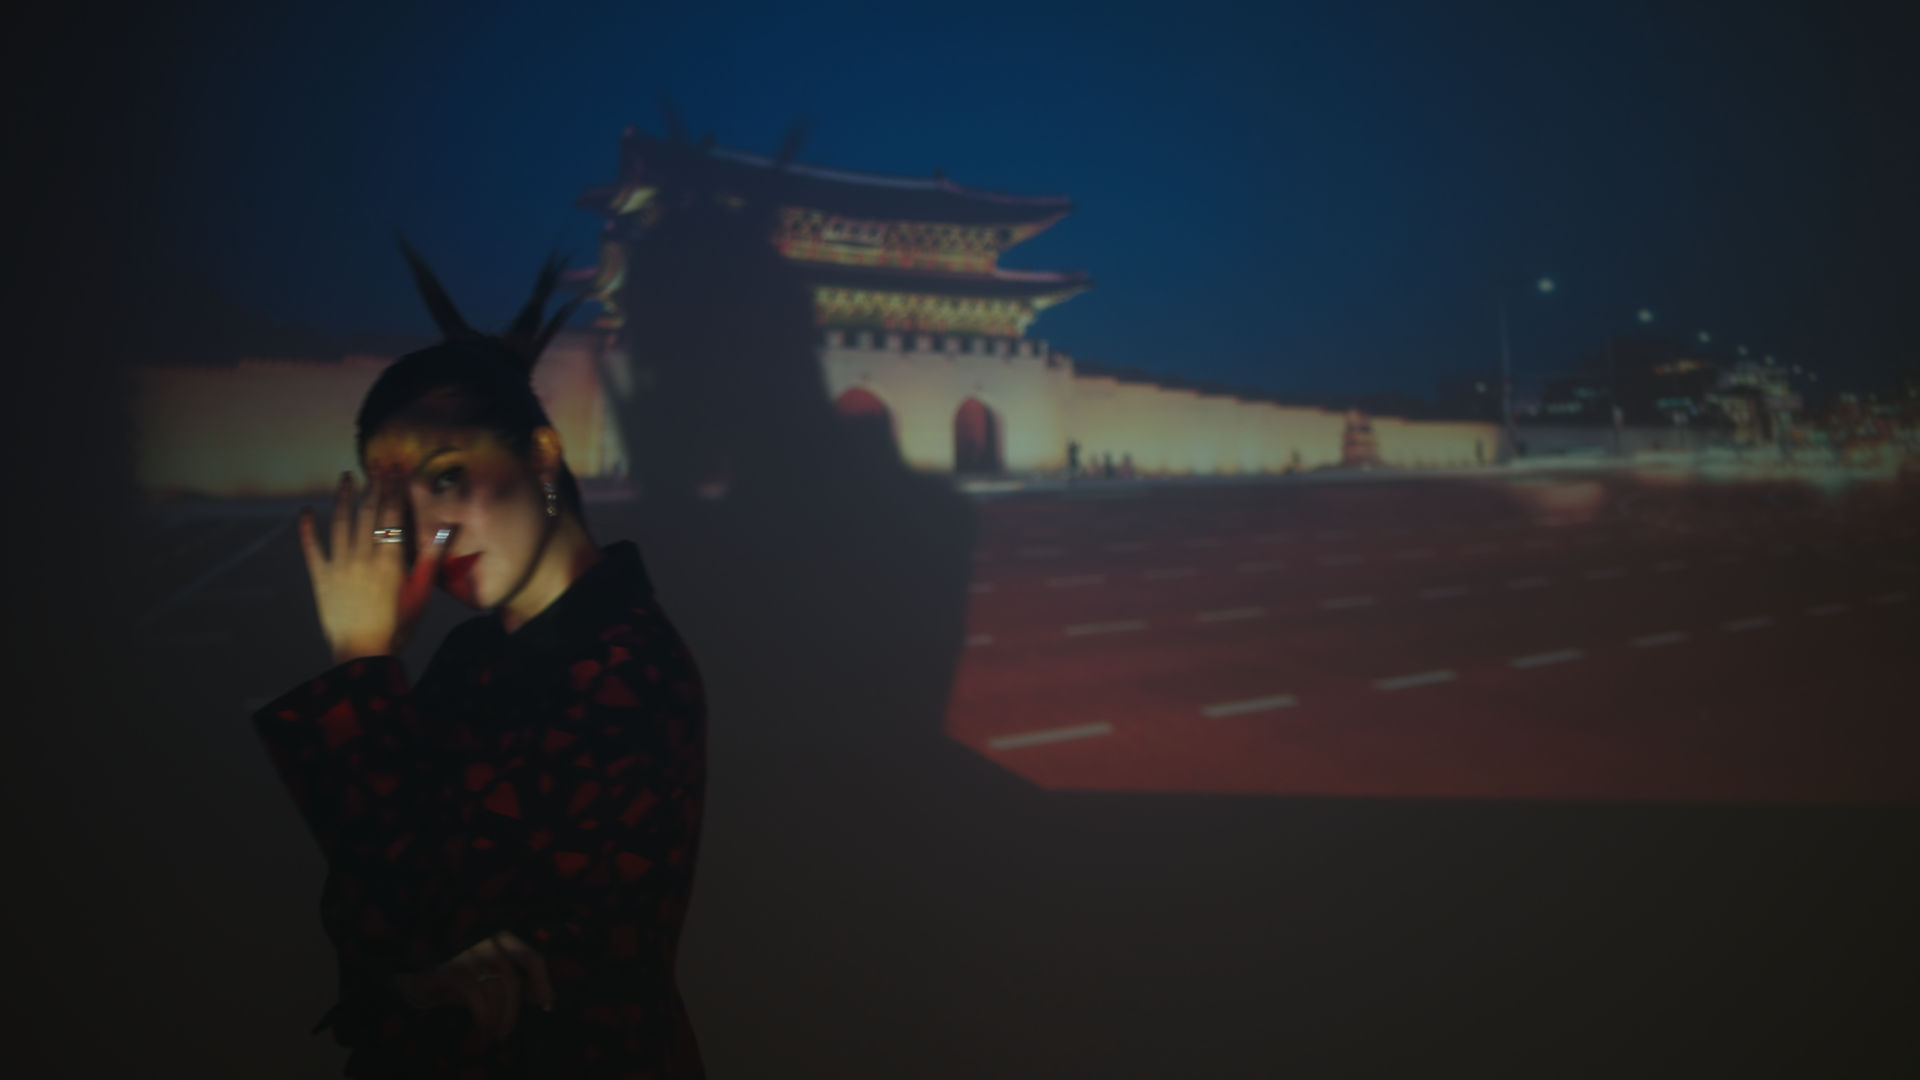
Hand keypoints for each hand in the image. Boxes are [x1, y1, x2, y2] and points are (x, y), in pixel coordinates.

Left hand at [298, 469, 453, 663]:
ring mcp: (339, 566)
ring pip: (340, 524)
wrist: (363, 653)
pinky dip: (307, 529)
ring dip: (343, 498)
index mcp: (389, 561)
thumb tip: (446, 531)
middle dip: (373, 489)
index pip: (391, 517)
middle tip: (376, 468)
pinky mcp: (321, 578)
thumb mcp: (420, 593)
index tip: (396, 474)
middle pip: (367, 515)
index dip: (394, 493)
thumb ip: (430, 559)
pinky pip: (312, 548)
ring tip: (346, 478)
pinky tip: (306, 511)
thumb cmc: (398, 626)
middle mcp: (363, 558)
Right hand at [396, 931, 554, 1042]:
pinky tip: (482, 1031)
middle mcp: (486, 939)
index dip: (543, 983)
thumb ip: (511, 981)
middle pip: (512, 978)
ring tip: (493, 1035)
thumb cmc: (453, 977)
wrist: (410, 975)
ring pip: (495, 989)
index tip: (546, 1006)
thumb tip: (537, 996)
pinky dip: (483, 1018)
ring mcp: (467, 951)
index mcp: (500, 937)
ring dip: (497, 1019)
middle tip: (506, 1033)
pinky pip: (476, 996)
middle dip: (513, 1011)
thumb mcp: (485, 977)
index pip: (532, 957)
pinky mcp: (450, 967)